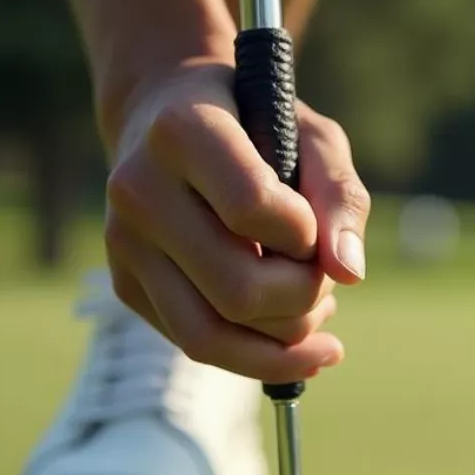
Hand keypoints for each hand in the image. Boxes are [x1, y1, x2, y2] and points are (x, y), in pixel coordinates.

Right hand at [104, 62, 368, 381]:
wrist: (169, 121)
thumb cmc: (258, 126)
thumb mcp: (314, 138)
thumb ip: (340, 196)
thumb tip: (350, 273)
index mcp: (181, 132)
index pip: (251, 208)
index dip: (303, 232)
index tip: (313, 223)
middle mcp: (138, 189)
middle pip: (236, 290)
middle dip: (304, 296)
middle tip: (323, 274)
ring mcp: (124, 243)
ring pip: (208, 336)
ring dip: (284, 341)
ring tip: (320, 309)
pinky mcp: (126, 283)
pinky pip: (196, 344)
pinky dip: (258, 352)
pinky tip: (293, 328)